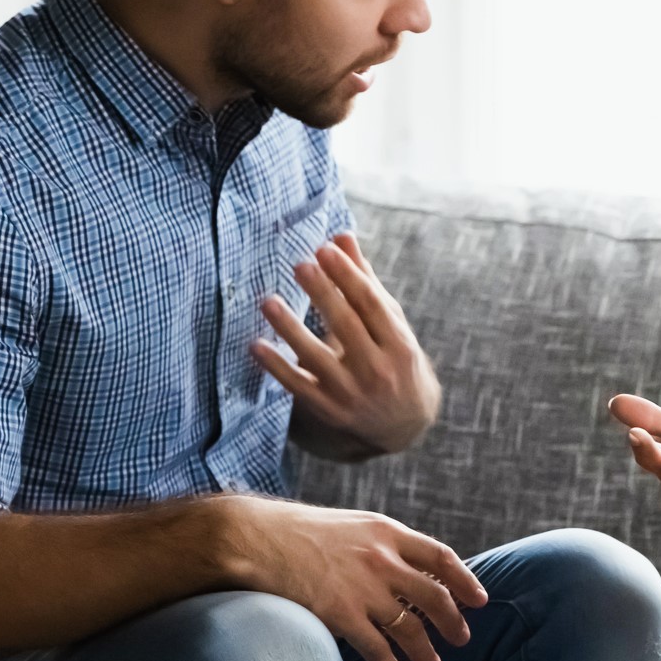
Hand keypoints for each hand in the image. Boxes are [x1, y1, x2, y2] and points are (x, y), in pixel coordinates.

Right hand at [213, 495, 488, 660]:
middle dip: (452, 621)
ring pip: (410, 628)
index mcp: (386, 531)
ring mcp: (363, 588)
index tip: (480, 599)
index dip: (465, 580)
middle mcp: (382, 559)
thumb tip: (403, 568)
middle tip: (461, 638)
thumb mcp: (350, 525)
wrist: (256, 538)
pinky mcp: (341, 614)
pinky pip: (377, 649)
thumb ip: (379, 544)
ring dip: (426, 651)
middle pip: (433, 596)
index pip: (441, 556)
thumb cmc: (297, 531)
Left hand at [253, 233, 441, 455]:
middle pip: (347, 326)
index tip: (325, 249)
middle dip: (323, 294)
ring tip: (269, 301)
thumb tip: (341, 236)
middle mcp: (378, 370)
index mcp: (399, 344)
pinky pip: (298, 387)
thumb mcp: (391, 323)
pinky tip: (256, 346)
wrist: (404, 425)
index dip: (348, 276)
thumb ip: (364, 281)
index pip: (371, 304)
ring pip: (318, 357)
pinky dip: (277, 367)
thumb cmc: (396, 360)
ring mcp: (353, 394)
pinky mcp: (329, 411)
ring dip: (291, 329)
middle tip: (300, 265)